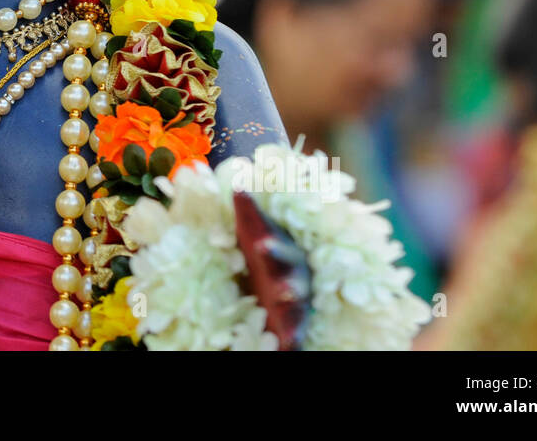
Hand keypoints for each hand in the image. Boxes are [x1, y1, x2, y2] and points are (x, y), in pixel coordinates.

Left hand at [234, 191, 311, 349]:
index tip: (262, 245)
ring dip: (294, 324)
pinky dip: (292, 346)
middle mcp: (294, 280)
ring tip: (289, 335)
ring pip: (297, 315)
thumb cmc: (266, 249)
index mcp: (284, 255)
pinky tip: (286, 352)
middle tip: (284, 291)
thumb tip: (238, 183)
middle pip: (294, 284)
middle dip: (289, 287)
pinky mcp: (292, 326)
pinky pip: (296, 338)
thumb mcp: (255, 230)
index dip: (272, 247)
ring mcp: (294, 306)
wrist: (286, 276)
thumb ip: (249, 211)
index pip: (279, 249)